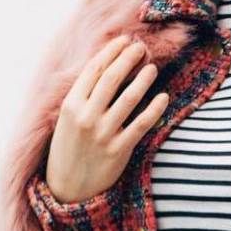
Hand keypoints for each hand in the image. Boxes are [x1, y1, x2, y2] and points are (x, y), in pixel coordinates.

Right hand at [46, 34, 169, 203]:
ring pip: (129, 98)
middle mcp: (86, 117)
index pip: (93, 70)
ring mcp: (103, 134)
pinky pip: (142, 124)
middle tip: (140, 47)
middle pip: (112, 79)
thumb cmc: (68, 147)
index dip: (111, 52)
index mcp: (70, 106)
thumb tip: (107, 65)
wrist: (67, 189)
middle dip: (127, 58)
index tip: (123, 40)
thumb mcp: (67, 119)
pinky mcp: (119, 150)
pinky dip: (155, 108)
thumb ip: (83, 95)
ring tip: (151, 68)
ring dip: (143, 79)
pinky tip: (163, 97)